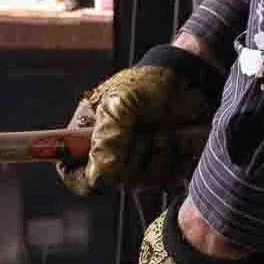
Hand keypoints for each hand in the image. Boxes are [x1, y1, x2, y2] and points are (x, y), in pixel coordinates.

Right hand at [57, 46, 219, 197]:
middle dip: (134, 161)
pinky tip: (180, 141)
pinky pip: (168, 182)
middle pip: (113, 183)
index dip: (86, 179)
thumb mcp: (122, 101)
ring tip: (166, 133)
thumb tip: (100, 173)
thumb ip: (108, 135)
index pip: (73, 173)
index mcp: (88, 136)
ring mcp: (138, 162)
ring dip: (159, 159)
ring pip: (142, 184)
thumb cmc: (149, 83)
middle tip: (145, 136)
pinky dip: (177, 163)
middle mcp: (111, 154)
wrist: (190, 79)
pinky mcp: (163, 167)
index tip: (108, 171)